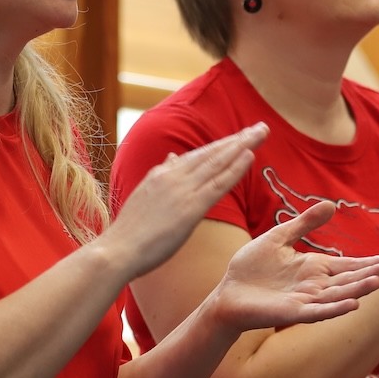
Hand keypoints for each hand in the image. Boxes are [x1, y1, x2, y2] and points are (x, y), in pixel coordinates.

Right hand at [104, 123, 268, 278]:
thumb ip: (161, 176)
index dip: (221, 145)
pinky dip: (235, 168)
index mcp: (162, 174)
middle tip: (260, 127)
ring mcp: (183, 190)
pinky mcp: (191, 208)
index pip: (198, 155)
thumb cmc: (129, 233)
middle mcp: (173, 175)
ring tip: (261, 132)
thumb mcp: (144, 197)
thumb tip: (172, 157)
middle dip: (238, 139)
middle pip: (212, 153)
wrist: (117, 250)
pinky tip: (250, 156)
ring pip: (218, 162)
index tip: (240, 137)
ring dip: (242, 145)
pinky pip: (219, 183)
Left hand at [209, 201, 378, 332]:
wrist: (227, 292)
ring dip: (358, 290)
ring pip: (337, 295)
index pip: (347, 265)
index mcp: (314, 268)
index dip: (368, 264)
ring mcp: (305, 301)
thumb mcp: (279, 237)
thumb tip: (332, 204)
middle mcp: (314, 286)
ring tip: (378, 282)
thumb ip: (304, 223)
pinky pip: (317, 312)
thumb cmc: (251, 267)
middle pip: (348, 280)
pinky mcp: (291, 313)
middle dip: (369, 275)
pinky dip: (335, 308)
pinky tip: (352, 304)